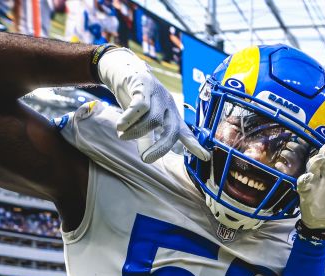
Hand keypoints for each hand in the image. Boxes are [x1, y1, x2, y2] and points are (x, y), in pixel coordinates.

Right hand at [96, 47, 208, 162]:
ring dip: (136, 132)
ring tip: (123, 136)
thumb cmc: (137, 99)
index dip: (194, 145)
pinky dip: (129, 118)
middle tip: (146, 159)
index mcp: (172, 116)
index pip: (186, 132)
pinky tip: (120, 126)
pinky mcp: (144, 85)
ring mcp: (158, 95)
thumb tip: (145, 158)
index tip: (205, 156)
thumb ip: (146, 138)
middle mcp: (169, 106)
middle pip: (171, 130)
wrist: (125, 68)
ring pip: (153, 119)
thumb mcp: (143, 120)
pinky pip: (140, 106)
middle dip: (160, 148)